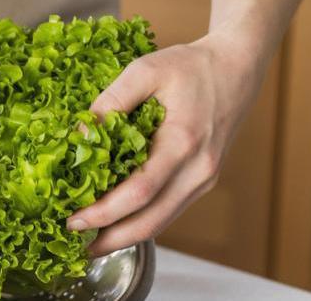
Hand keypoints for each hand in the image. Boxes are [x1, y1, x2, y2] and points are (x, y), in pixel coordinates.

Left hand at [67, 34, 262, 255]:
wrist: (236, 67)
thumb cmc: (189, 66)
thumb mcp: (144, 70)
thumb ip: (111, 100)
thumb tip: (80, 133)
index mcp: (183, 141)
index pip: (140, 191)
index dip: (105, 211)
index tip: (74, 218)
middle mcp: (198, 168)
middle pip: (153, 220)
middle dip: (113, 238)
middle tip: (77, 244)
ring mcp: (205, 178)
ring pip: (164, 221)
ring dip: (127, 235)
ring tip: (92, 240)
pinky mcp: (204, 179)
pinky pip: (171, 209)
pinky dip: (144, 221)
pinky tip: (119, 221)